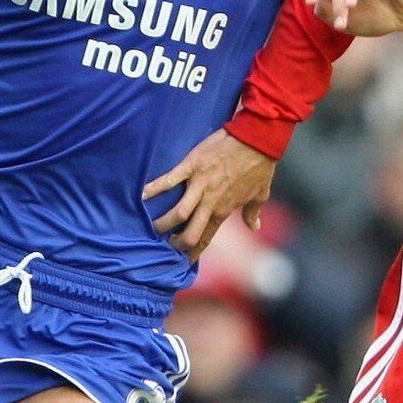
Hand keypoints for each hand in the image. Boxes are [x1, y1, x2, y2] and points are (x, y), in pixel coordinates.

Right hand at [144, 129, 276, 256]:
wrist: (257, 140)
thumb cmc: (259, 167)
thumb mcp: (260, 193)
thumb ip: (253, 212)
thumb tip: (255, 227)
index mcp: (223, 210)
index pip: (206, 238)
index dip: (194, 252)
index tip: (184, 262)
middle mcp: (209, 203)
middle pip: (190, 232)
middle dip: (176, 243)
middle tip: (166, 245)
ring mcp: (199, 185)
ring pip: (178, 213)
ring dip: (163, 222)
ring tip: (151, 227)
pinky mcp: (191, 166)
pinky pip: (169, 180)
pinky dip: (154, 188)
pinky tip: (141, 195)